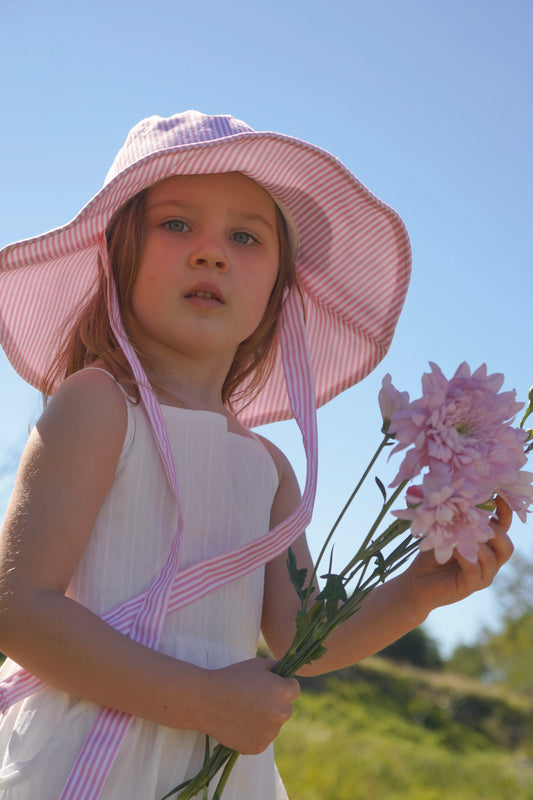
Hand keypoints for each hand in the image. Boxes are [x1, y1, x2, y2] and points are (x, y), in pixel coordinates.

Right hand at [204, 657, 299, 753]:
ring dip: (266, 719)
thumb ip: (277, 668)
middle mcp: (281, 714)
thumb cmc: (232, 678)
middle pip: (286, 708)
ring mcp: (270, 733)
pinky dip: (255, 733)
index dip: (282, 684)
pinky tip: (240, 723)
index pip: (295, 689)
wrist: (205, 700)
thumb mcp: (257, 665)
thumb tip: (288, 675)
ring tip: (244, 710)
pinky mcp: (258, 747)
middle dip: (276, 703)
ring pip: (274, 725)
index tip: (268, 684)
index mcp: (283, 692)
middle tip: (254, 698)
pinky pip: (263, 738)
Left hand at [405, 496, 513, 616]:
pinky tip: (454, 549)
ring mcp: (481, 577)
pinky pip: (475, 570)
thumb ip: (460, 519)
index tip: (498, 496)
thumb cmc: (432, 553)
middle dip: (495, 531)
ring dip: (477, 543)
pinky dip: (466, 557)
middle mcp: (489, 563)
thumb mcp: (447, 531)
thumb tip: (464, 496)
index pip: (504, 530)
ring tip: (461, 534)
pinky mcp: (469, 586)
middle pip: (506, 547)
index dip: (505, 513)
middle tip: (477, 521)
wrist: (417, 581)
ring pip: (493, 559)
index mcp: (487, 547)